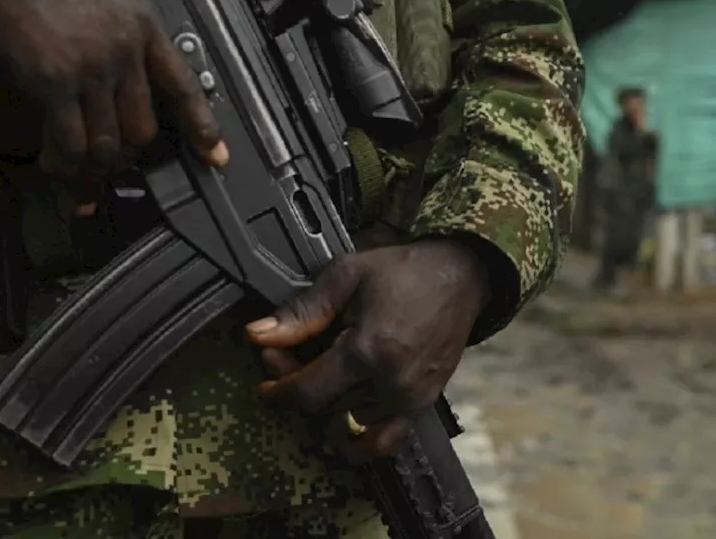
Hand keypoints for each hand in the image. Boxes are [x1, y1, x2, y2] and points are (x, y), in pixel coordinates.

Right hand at [0, 0, 227, 201]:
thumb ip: (118, 41)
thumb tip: (120, 93)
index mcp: (141, 21)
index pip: (183, 84)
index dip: (202, 126)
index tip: (216, 156)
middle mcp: (124, 45)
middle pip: (143, 128)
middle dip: (125, 158)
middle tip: (107, 168)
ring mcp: (91, 64)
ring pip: (108, 144)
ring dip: (92, 170)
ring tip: (76, 176)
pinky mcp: (53, 81)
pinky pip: (70, 143)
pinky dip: (63, 165)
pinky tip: (54, 166)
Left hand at [246, 239, 489, 463]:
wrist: (459, 276)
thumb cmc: (404, 271)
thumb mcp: (346, 276)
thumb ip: (302, 311)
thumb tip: (256, 334)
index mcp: (368, 350)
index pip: (307, 393)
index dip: (278, 392)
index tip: (265, 384)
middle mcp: (389, 383)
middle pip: (323, 409)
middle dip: (296, 389)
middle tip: (285, 360)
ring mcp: (409, 399)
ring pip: (347, 424)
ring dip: (323, 409)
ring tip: (317, 377)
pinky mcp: (423, 405)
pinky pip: (384, 442)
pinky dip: (358, 444)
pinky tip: (339, 432)